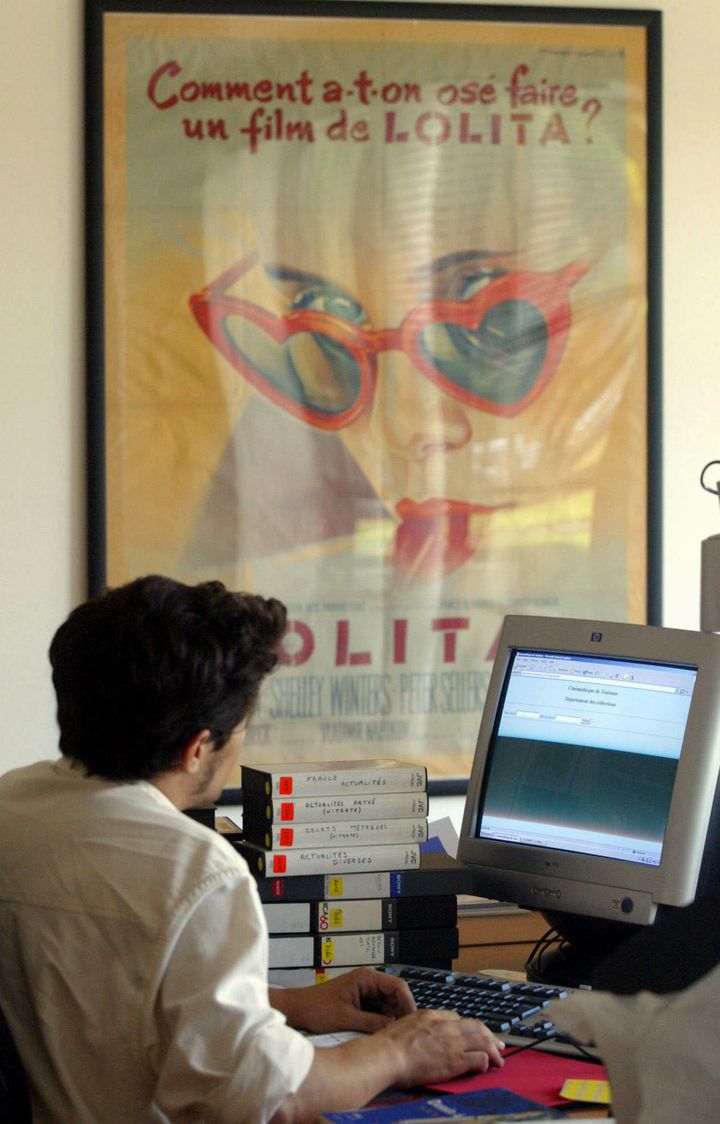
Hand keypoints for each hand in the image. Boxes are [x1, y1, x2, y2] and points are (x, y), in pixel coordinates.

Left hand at [270, 967, 415, 1033]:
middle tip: (401, 1034)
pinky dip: (380, 1021)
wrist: (297, 1010)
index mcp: (366, 978)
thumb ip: (372, 1023)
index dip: (408, 1003)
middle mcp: (368, 982)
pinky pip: (378, 1011)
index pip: (397, 986)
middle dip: (399, 1013)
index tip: (411, 1023)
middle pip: (395, 996)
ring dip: (390, 1019)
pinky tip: (379, 1034)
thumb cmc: (317, 1010)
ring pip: (388, 1005)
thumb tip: (395, 1030)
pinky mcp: (360, 1002)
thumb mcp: (346, 1019)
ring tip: (390, 1036)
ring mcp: (365, 992)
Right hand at [379, 1008, 504, 1085]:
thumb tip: (421, 1032)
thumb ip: (419, 1025)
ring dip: (493, 1050)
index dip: (468, 1027)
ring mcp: (453, 1042)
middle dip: (489, 1035)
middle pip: (476, 1026)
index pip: (457, 1018)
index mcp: (432, 1016)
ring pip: (483, 1040)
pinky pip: (480, 1058)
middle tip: (497, 1043)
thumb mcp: (405, 1024)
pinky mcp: (456, 1060)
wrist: (389, 1055)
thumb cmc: (390, 1044)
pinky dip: (486, 1061)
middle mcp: (446, 1026)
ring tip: (499, 1058)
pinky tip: (485, 1067)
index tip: (473, 1035)